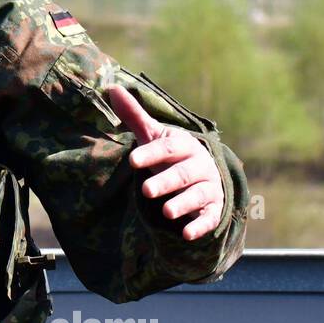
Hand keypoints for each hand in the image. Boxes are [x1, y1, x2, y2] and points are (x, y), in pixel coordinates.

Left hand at [105, 84, 224, 241]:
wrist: (203, 176)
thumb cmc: (171, 155)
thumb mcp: (154, 136)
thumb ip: (135, 116)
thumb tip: (111, 88)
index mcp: (184, 146)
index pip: (167, 148)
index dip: (150, 153)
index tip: (132, 160)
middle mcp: (199, 166)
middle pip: (183, 174)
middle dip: (166, 181)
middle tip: (146, 190)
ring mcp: (208, 188)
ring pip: (197, 196)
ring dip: (183, 204)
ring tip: (166, 212)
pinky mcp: (212, 210)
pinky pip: (209, 219)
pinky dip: (200, 226)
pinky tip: (186, 234)